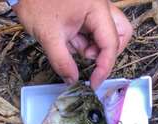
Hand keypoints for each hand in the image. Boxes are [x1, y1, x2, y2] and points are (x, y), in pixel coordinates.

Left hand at [13, 0, 131, 89]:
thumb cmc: (36, 3)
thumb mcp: (49, 37)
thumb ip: (62, 62)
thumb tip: (72, 80)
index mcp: (96, 7)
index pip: (111, 43)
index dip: (104, 67)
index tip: (94, 82)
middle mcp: (100, 6)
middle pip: (120, 34)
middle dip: (106, 52)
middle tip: (88, 57)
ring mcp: (94, 10)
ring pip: (106, 35)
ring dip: (90, 47)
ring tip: (68, 41)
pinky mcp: (86, 14)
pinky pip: (93, 33)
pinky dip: (82, 42)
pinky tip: (67, 38)